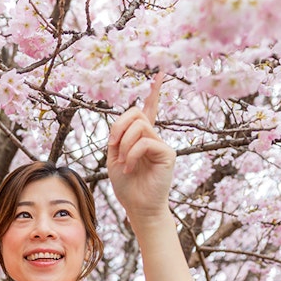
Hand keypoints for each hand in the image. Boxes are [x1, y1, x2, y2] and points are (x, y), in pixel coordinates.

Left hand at [107, 74, 175, 220]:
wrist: (138, 207)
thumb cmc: (126, 185)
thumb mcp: (114, 157)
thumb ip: (118, 137)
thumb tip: (123, 124)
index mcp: (141, 137)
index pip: (148, 109)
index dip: (154, 91)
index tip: (160, 74)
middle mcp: (153, 137)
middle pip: (135, 113)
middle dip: (118, 126)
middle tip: (113, 147)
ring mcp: (162, 144)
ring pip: (138, 126)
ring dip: (123, 144)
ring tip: (122, 163)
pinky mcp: (167, 153)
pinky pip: (145, 142)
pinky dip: (131, 154)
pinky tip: (130, 168)